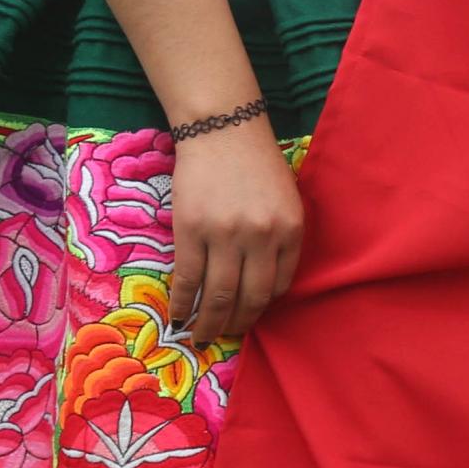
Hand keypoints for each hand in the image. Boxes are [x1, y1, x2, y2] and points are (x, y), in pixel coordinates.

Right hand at [167, 119, 303, 342]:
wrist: (223, 130)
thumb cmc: (256, 165)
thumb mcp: (286, 201)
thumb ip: (280, 239)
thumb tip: (265, 285)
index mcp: (290, 229)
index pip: (280, 285)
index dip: (263, 306)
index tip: (250, 315)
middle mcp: (261, 237)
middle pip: (249, 298)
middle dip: (237, 325)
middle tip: (225, 337)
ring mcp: (225, 235)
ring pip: (218, 296)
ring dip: (208, 324)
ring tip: (201, 336)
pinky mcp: (191, 231)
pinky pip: (187, 279)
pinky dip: (181, 304)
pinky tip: (178, 316)